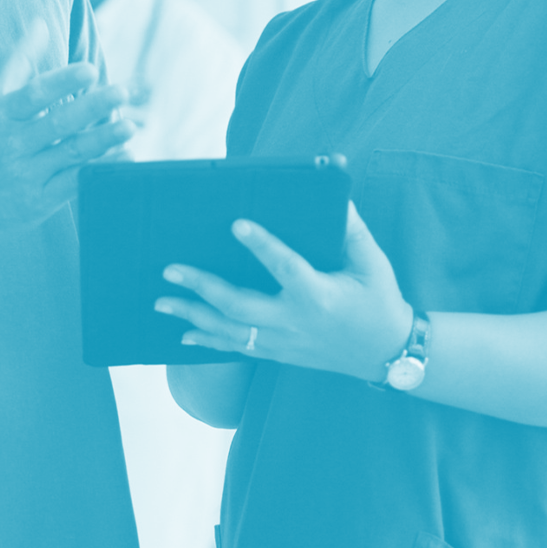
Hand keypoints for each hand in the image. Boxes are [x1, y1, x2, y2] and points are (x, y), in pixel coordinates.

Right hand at [0, 62, 135, 239]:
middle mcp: (12, 144)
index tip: (89, 70)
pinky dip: (100, 170)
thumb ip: (19, 61)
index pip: (33, 95)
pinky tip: (124, 156)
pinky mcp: (39, 201)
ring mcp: (26, 174)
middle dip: (92, 107)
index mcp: (0, 115)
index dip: (61, 82)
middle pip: (57, 123)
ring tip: (130, 125)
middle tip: (121, 92)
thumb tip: (41, 23)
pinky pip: (74, 184)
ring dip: (102, 139)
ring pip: (70, 154)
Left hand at [154, 202, 412, 381]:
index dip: (262, 245)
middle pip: (239, 306)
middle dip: (202, 287)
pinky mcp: (278, 354)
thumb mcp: (372, 262)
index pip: (286, 267)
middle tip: (170, 269)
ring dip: (192, 316)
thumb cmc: (378, 299)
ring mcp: (283, 342)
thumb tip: (336, 193)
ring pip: (230, 331)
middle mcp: (295, 321)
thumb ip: (351, 229)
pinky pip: (237, 348)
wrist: (385, 352)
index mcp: (319, 295)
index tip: (237, 223)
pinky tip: (182, 335)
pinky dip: (208, 341)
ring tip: (161, 302)